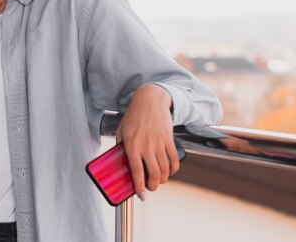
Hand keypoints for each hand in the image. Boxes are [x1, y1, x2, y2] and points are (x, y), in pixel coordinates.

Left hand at [115, 83, 178, 200]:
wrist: (150, 100)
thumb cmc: (133, 116)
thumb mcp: (121, 131)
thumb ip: (121, 147)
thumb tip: (122, 164)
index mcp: (132, 145)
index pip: (136, 171)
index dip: (139, 187)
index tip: (141, 195)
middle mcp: (146, 146)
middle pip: (154, 174)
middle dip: (153, 186)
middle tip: (151, 187)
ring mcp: (159, 142)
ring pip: (165, 169)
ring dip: (163, 179)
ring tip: (159, 180)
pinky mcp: (169, 139)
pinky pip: (174, 159)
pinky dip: (173, 169)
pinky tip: (169, 171)